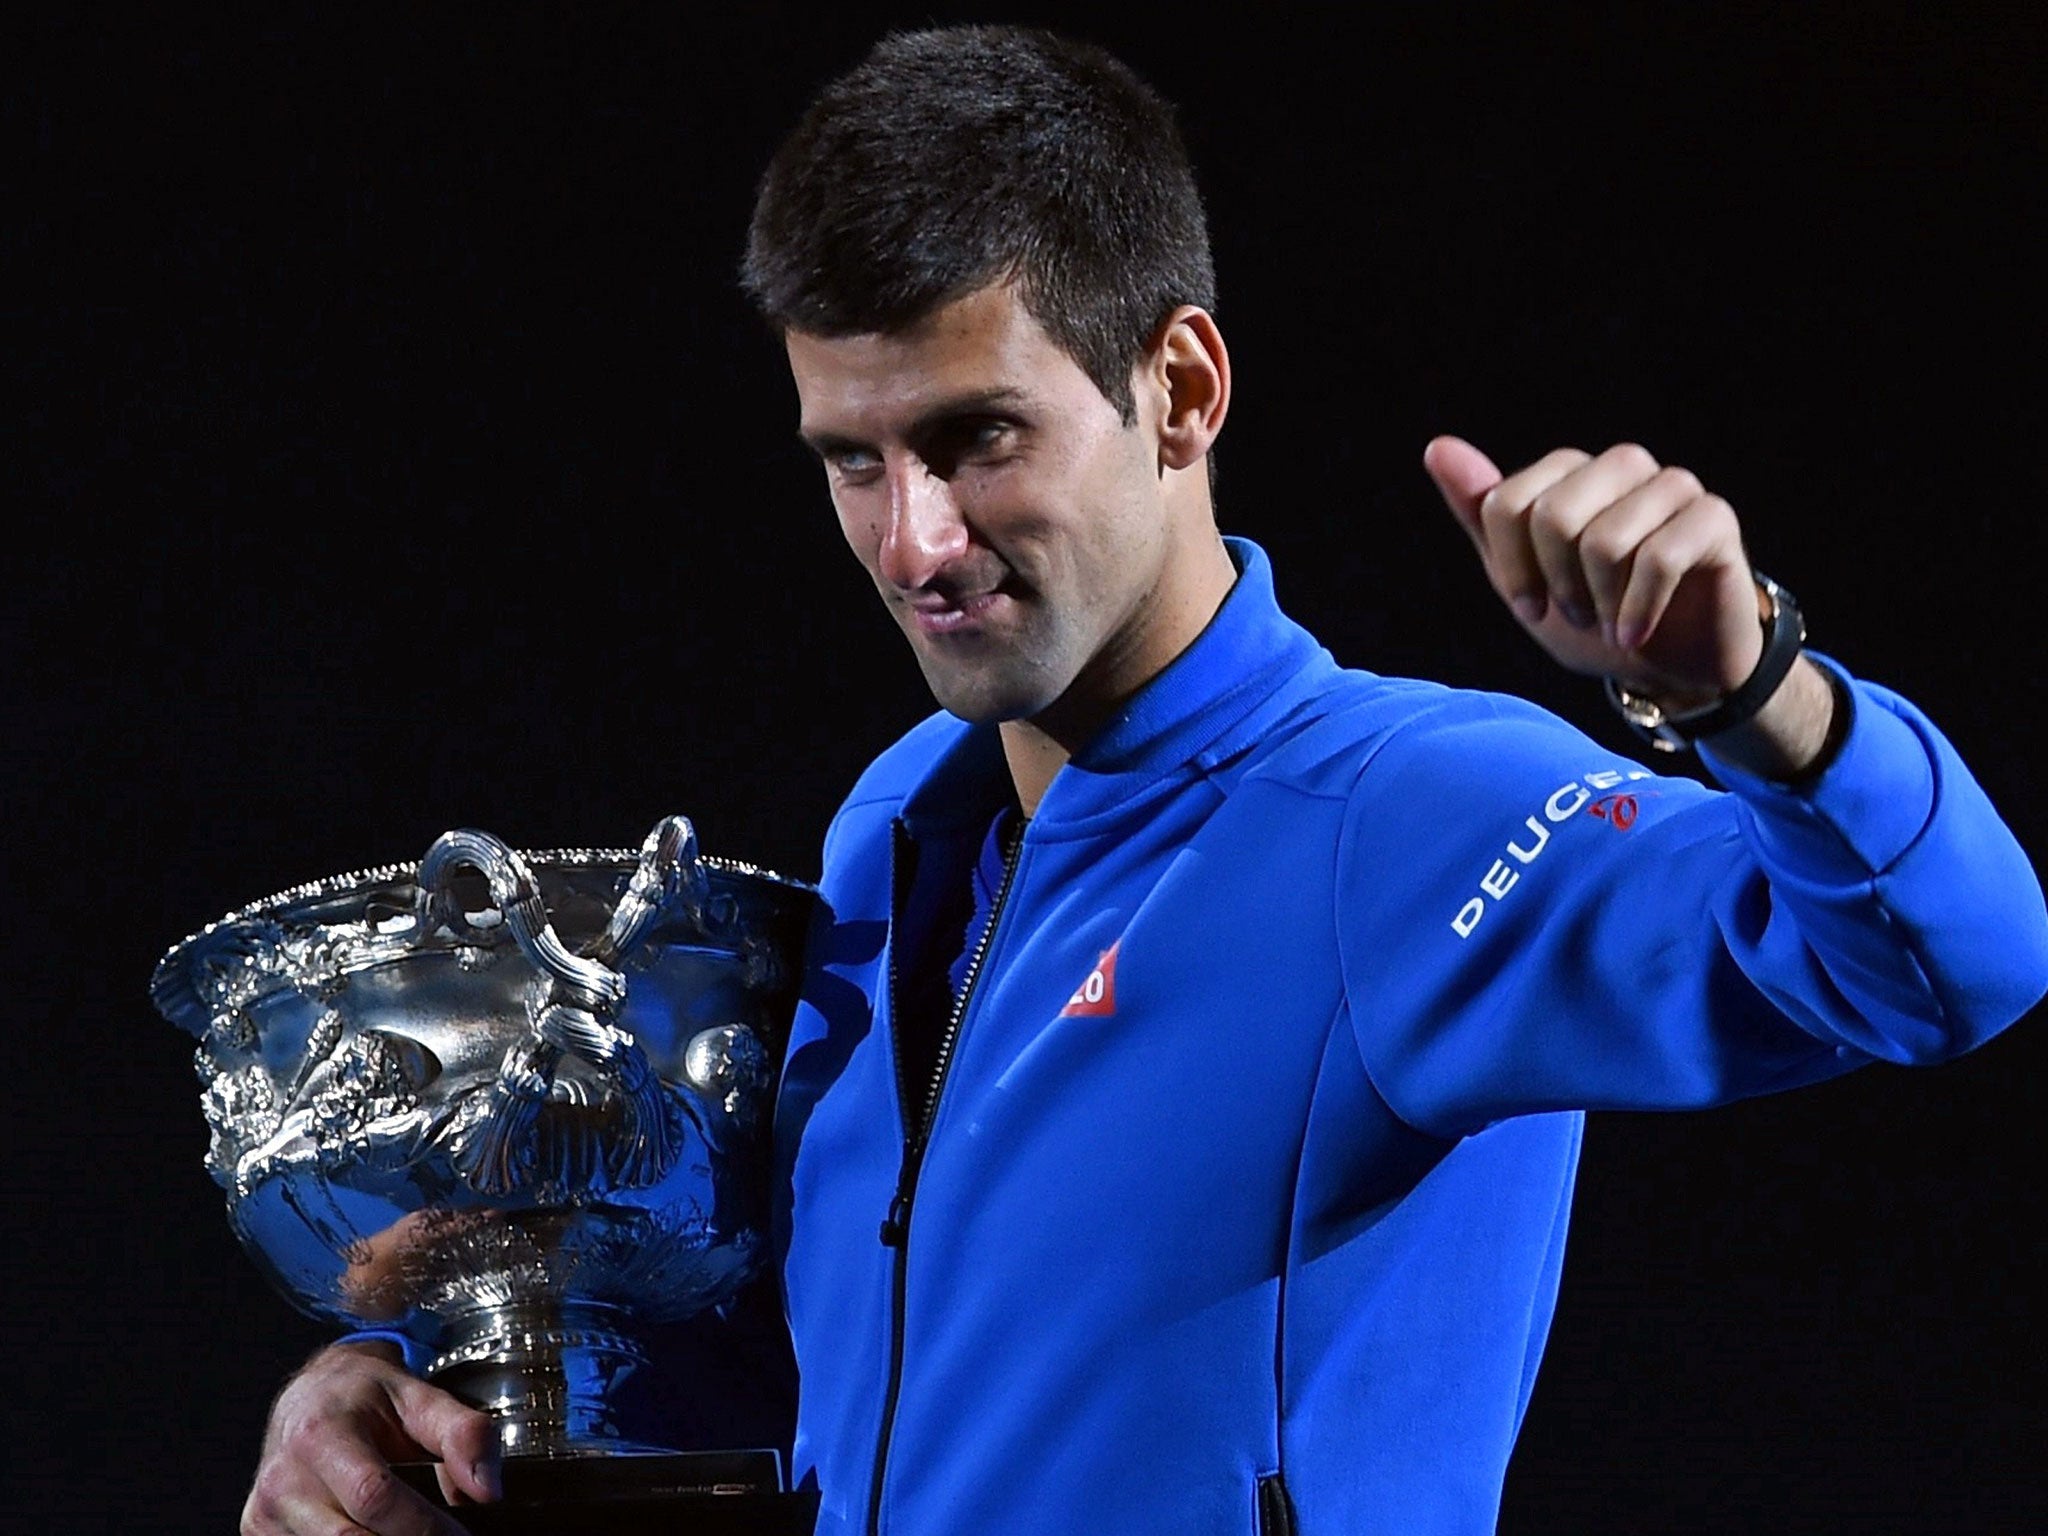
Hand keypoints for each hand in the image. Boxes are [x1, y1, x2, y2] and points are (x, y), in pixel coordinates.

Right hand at [242, 1340, 499, 1535]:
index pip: (374, 1496)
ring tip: (417, 1531)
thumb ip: (464, 1434)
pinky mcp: (260, 1531)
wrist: (309, 1396)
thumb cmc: (365, 1397)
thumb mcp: (421, 1398)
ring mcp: (265, 1511)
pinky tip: (382, 1533)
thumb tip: (488, 1490)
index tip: (460, 1534)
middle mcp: (284, 1477)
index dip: (423, 1525)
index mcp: (322, 1433)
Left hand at [1422, 436, 1763, 704]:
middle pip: (1553, 517)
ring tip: (1609, 623)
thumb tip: (1438, 446)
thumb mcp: (1522, 577)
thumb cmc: (1593, 617)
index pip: (1506, 503)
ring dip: (1599, 601)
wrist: (1670, 664)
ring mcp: (1672, 486)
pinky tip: (1634, 633)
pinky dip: (1637, 610)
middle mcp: (1621, 466)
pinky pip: (1659, 558)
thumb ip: (1482, 515)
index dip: (1512, 569)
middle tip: (1576, 614)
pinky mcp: (1714, 518)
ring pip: (1605, 540)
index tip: (1531, 604)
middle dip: (1556, 583)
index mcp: (1569, 473)